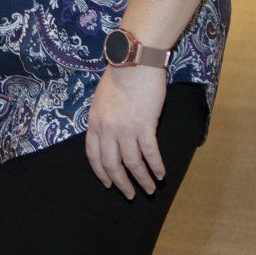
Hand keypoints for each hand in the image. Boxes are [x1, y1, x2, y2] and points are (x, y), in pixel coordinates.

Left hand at [85, 65, 167, 198]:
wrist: (134, 60)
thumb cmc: (120, 76)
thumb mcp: (101, 99)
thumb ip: (103, 119)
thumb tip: (109, 135)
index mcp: (94, 122)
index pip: (93, 156)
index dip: (101, 173)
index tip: (108, 184)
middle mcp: (107, 129)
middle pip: (112, 165)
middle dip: (121, 183)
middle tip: (131, 195)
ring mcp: (125, 128)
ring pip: (132, 164)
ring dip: (142, 180)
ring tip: (150, 189)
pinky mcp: (144, 125)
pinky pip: (150, 153)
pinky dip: (156, 166)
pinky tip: (162, 174)